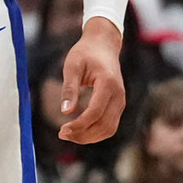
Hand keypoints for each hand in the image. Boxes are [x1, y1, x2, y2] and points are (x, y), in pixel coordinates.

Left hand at [59, 18, 126, 143]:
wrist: (103, 45)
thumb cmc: (85, 53)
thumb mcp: (72, 66)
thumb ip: (70, 88)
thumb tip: (65, 112)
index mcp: (108, 84)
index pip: (95, 113)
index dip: (79, 125)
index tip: (62, 130)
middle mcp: (118, 95)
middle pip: (104, 125)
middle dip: (83, 134)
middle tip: (62, 134)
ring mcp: (121, 101)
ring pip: (109, 129)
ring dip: (90, 136)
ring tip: (69, 134)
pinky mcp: (118, 105)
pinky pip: (109, 125)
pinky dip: (95, 131)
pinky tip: (79, 130)